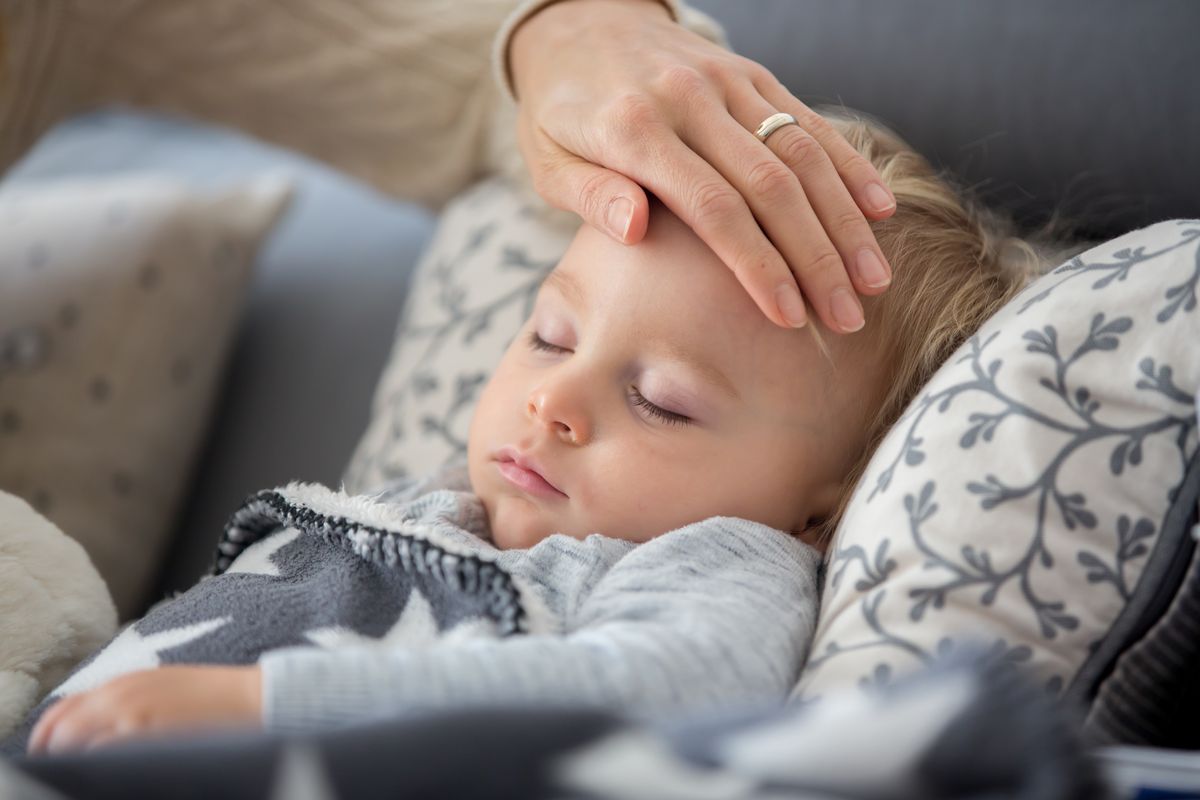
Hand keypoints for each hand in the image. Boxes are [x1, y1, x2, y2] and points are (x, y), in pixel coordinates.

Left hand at [27, 665, 261, 755]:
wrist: (255, 698)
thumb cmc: (214, 700)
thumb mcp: (162, 690)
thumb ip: (124, 705)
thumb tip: (91, 736)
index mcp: (123, 683)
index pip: (61, 711)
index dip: (49, 738)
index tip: (50, 759)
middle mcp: (119, 693)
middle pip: (59, 730)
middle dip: (55, 754)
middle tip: (66, 773)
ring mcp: (130, 712)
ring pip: (72, 743)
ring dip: (73, 761)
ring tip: (88, 776)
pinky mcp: (144, 731)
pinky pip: (98, 756)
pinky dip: (95, 767)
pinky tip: (110, 775)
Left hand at [510, 0, 896, 332]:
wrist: (578, 24)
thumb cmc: (559, 113)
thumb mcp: (548, 160)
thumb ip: (591, 194)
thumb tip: (636, 231)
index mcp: (634, 129)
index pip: (711, 207)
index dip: (757, 264)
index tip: (789, 316)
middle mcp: (689, 99)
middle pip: (770, 187)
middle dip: (816, 257)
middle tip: (847, 318)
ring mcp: (725, 82)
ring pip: (801, 153)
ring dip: (844, 220)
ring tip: (874, 279)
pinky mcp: (750, 74)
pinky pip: (807, 119)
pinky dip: (848, 164)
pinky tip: (880, 210)